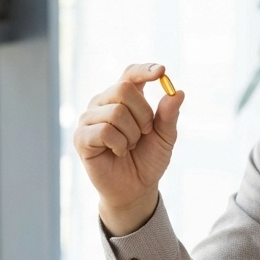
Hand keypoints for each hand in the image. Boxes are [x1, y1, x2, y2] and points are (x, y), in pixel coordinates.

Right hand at [73, 63, 183, 234]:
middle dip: (143, 114)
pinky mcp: (81, 137)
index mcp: (124, 98)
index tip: (161, 72)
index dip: (144, 70)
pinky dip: (119, 144)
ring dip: (131, 135)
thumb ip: (169, 115)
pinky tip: (118, 152)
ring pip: (116, 112)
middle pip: (124, 89)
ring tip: (129, 147)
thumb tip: (177, 92)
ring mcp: (89, 119)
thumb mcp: (165, 137)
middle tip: (145, 133)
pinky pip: (104, 131)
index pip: (131, 74)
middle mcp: (103, 103)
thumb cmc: (148, 159)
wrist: (136, 189)